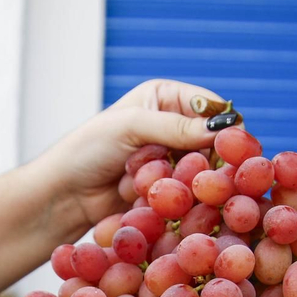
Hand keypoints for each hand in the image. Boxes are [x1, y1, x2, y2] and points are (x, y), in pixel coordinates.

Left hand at [25, 79, 225, 242]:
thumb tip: (223, 129)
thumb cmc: (87, 150)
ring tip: (151, 184)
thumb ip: (176, 126)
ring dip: (183, 182)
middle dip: (204, 160)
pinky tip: (152, 200)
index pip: (210, 107)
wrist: (63, 194)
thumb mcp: (131, 126)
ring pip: (200, 172)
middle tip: (193, 173)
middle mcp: (171, 126)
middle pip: (211, 143)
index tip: (233, 148)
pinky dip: (175, 199)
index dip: (224, 126)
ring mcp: (170, 161)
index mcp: (165, 97)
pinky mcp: (167, 190)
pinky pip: (187, 194)